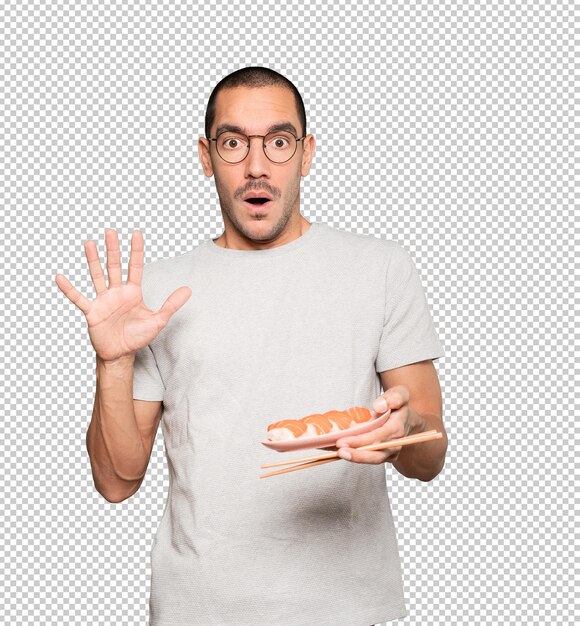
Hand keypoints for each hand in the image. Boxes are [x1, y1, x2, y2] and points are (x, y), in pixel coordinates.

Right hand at [55, 229, 191, 361]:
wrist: (121, 354)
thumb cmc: (138, 336)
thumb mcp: (158, 320)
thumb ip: (171, 305)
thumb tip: (188, 289)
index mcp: (133, 292)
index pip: (135, 267)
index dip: (136, 251)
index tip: (136, 233)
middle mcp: (117, 292)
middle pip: (114, 266)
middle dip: (113, 249)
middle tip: (111, 231)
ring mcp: (103, 300)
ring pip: (97, 276)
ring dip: (93, 261)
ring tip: (89, 243)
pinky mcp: (92, 312)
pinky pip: (79, 298)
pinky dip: (69, 289)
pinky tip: (60, 277)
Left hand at [333, 385, 414, 463]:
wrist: (408, 424)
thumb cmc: (401, 408)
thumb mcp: (401, 395)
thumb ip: (394, 397)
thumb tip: (379, 406)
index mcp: (396, 429)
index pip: (378, 437)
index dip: (361, 441)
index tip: (343, 441)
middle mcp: (393, 444)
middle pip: (374, 454)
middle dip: (356, 454)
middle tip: (338, 449)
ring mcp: (386, 453)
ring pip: (370, 459)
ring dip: (352, 457)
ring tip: (334, 452)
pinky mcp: (378, 455)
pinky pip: (364, 457)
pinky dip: (348, 454)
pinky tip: (332, 450)